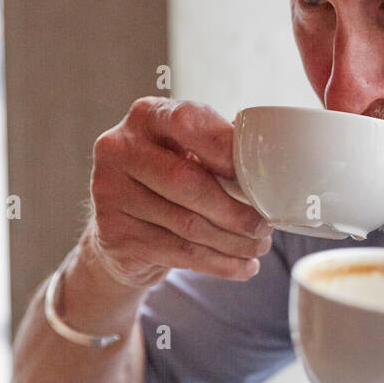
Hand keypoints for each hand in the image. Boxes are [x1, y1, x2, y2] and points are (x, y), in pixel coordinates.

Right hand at [83, 97, 272, 288]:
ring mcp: (110, 192)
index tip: (258, 174)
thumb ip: (221, 145)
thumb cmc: (170, 179)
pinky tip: (242, 266)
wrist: (124, 225)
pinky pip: (179, 252)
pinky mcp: (114, 234)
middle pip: (187, 181)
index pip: (187, 121)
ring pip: (187, 224)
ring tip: (259, 247)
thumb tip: (273, 152)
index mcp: (146, 116)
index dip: (226, 148)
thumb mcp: (189, 151)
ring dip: (233, 242)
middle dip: (235, 209)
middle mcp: (119, 148)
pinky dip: (219, 263)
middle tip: (265, 225)